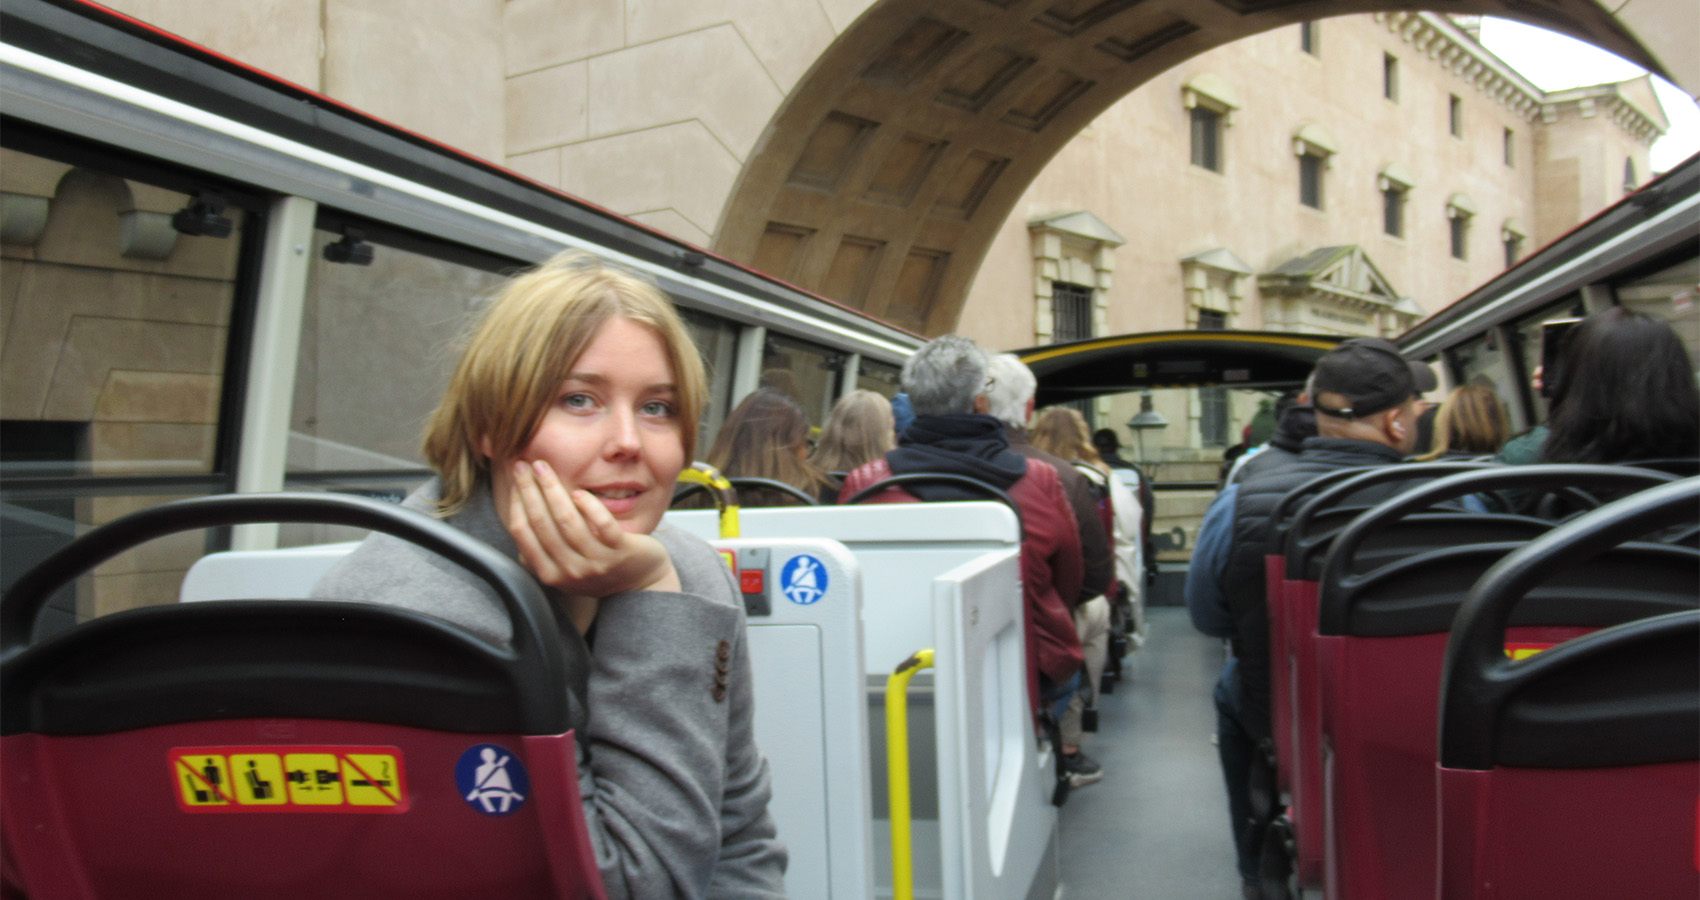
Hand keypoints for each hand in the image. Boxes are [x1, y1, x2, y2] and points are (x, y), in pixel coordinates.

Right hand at [502, 461, 680, 608]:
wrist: (641, 583)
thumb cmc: (598, 567)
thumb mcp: (565, 566)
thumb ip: (543, 549)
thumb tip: (517, 511)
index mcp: (550, 574)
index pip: (523, 533)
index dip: (516, 503)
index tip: (516, 480)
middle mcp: (570, 571)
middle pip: (542, 524)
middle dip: (529, 490)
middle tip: (523, 465)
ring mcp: (597, 562)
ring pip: (568, 521)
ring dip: (552, 490)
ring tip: (543, 467)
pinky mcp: (621, 551)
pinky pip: (602, 524)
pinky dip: (589, 506)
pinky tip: (579, 492)